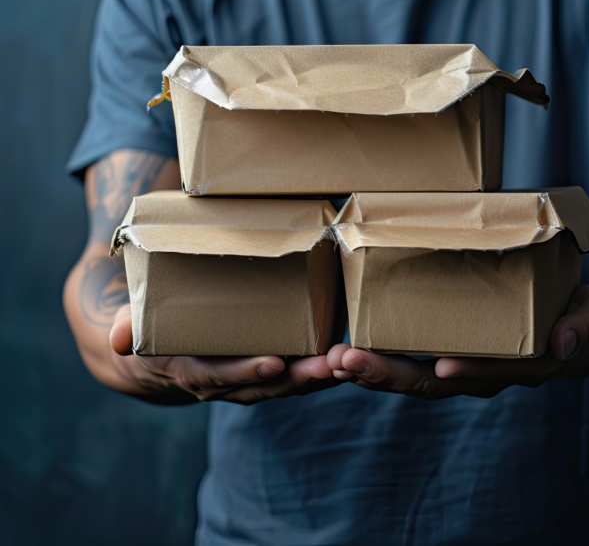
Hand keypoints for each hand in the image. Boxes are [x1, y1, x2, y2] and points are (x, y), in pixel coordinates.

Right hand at [108, 305, 350, 404]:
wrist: (150, 360)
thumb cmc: (143, 332)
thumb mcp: (128, 328)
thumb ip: (126, 329)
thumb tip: (116, 336)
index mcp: (189, 371)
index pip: (218, 376)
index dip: (244, 370)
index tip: (272, 362)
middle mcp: (221, 385)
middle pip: (262, 385)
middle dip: (297, 377)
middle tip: (328, 365)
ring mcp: (244, 382)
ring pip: (285, 385)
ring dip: (317, 377)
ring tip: (347, 363)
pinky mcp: (263, 373)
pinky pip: (294, 377)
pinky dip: (320, 372)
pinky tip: (348, 360)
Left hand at [325, 284, 588, 399]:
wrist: (584, 328)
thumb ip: (583, 331)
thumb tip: (564, 343)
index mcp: (524, 366)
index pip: (491, 372)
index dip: (467, 370)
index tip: (440, 366)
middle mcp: (486, 373)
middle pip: (434, 381)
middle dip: (390, 375)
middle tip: (349, 363)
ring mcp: (465, 365)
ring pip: (413, 375)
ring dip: (373, 370)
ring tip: (334, 359)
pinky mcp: (451, 349)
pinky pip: (410, 358)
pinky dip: (378, 355)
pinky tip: (345, 347)